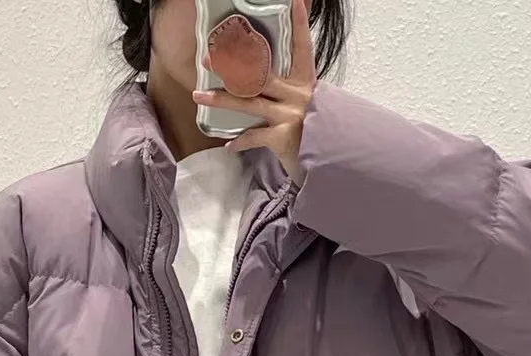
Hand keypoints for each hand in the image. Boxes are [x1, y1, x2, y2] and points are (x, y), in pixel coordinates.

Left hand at [192, 0, 316, 185]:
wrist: (331, 164)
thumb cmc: (316, 135)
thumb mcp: (310, 107)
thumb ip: (291, 93)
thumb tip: (266, 82)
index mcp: (306, 83)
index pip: (303, 47)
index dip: (299, 24)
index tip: (296, 2)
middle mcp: (298, 94)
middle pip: (260, 73)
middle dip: (232, 64)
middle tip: (208, 58)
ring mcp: (290, 115)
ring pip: (249, 103)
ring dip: (221, 99)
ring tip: (199, 95)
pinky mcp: (283, 137)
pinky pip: (254, 136)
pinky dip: (240, 142)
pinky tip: (227, 145)